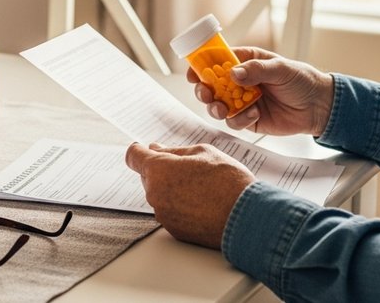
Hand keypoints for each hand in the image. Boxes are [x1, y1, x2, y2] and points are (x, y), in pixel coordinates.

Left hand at [124, 142, 254, 248]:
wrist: (246, 217)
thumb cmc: (228, 181)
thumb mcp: (203, 152)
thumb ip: (175, 151)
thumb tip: (157, 149)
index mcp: (159, 169)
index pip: (133, 156)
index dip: (140, 150)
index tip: (147, 150)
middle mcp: (155, 194)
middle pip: (148, 176)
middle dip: (163, 170)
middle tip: (190, 168)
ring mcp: (163, 214)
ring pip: (160, 195)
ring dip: (172, 189)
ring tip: (202, 188)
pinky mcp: (174, 230)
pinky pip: (170, 212)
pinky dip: (181, 206)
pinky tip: (202, 204)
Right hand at [188, 47, 334, 135]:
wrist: (319, 107)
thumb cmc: (302, 80)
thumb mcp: (281, 68)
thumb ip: (256, 70)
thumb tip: (233, 73)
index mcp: (247, 62)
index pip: (219, 61)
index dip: (203, 65)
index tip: (194, 72)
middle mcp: (242, 82)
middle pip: (212, 85)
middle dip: (204, 90)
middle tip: (205, 93)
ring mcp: (244, 101)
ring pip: (219, 105)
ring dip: (216, 107)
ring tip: (223, 108)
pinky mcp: (250, 119)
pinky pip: (235, 122)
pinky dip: (239, 120)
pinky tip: (254, 115)